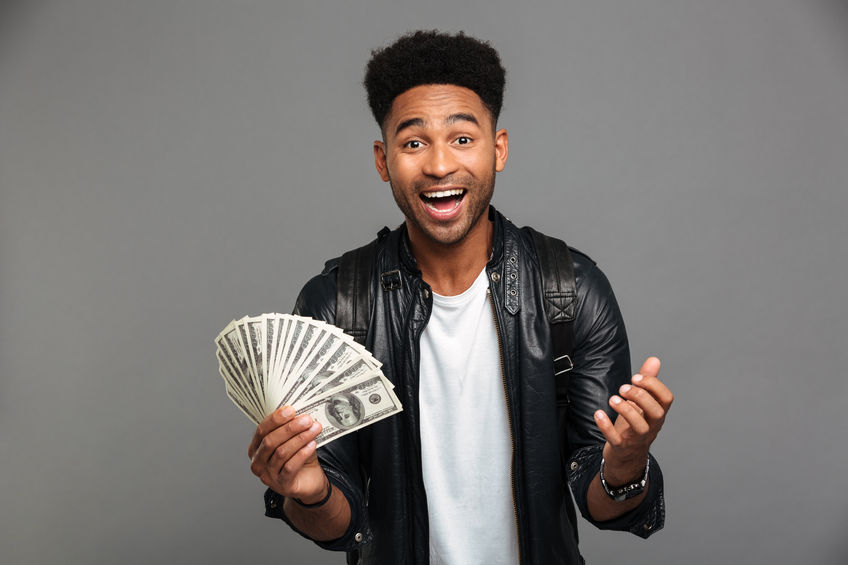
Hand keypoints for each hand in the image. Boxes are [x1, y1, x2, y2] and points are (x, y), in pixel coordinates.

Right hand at [248, 406, 326, 502]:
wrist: (309, 480)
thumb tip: (300, 412)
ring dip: (300, 438)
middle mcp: (258, 462)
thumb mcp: (293, 440)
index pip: (261, 430)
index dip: (275, 419)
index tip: (291, 410)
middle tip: (306, 420)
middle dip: (290, 428)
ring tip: (314, 429)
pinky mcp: (282, 485)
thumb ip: (292, 428)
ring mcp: (268, 476)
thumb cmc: (298, 458)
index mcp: (256, 448)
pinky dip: (302, 453)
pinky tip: (312, 444)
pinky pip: (290, 466)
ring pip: (281, 453)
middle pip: (270, 441)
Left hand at [593, 357, 672, 484]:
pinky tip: (597, 414)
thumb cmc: (633, 426)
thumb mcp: (640, 404)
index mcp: (657, 414)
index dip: (653, 385)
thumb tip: (654, 360)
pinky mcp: (621, 448)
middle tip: (623, 388)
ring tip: (612, 399)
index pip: (666, 398)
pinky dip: (606, 427)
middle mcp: (651, 427)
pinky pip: (616, 440)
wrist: (626, 458)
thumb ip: (647, 383)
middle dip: (640, 396)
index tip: (636, 377)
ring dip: (626, 410)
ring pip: (640, 427)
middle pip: (656, 412)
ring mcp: (637, 439)